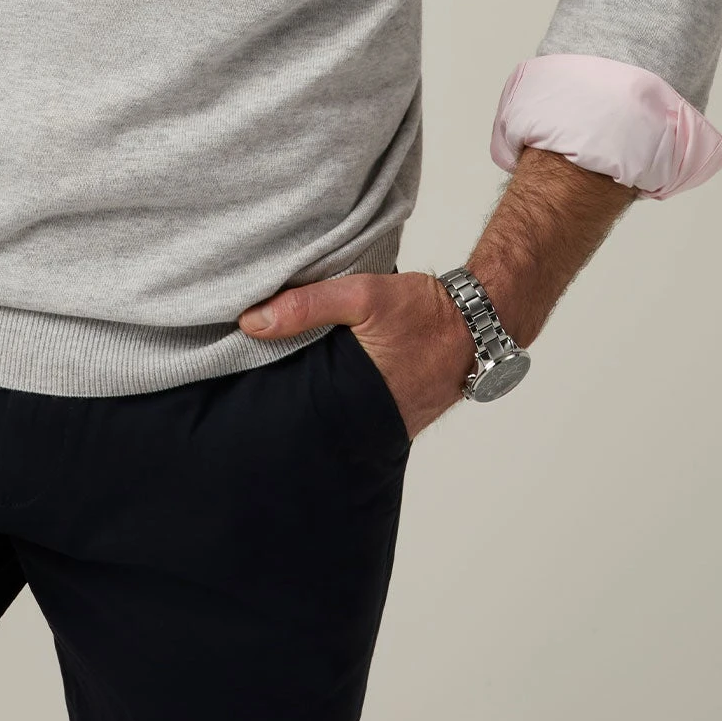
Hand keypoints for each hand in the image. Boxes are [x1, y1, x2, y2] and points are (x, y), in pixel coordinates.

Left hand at [239, 270, 475, 442]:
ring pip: (335, 417)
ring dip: (315, 402)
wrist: (480, 322)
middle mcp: (371, 423)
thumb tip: (250, 322)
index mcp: (358, 400)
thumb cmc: (424, 310)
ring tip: (284, 385)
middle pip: (315, 420)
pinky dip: (340, 398)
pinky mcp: (395, 416)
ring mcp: (386, 424)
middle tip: (253, 390)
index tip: (241, 390)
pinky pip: (356, 411)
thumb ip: (307, 306)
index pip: (300, 413)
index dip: (271, 406)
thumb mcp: (363, 296)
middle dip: (289, 408)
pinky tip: (324, 381)